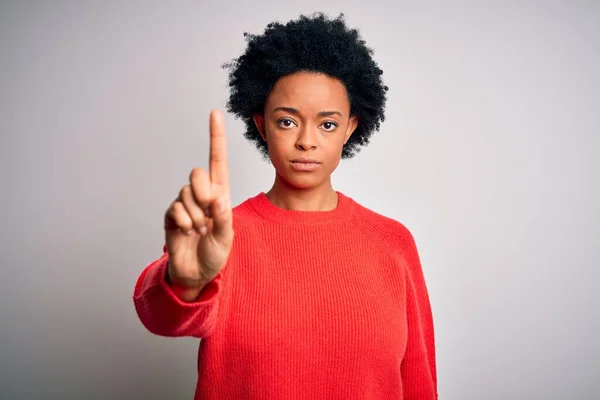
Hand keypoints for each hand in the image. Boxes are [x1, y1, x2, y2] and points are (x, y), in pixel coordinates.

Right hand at [164, 110, 233, 290]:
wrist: (196, 273)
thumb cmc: (215, 254)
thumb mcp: (226, 237)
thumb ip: (222, 217)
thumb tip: (216, 197)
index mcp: (220, 194)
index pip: (218, 160)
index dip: (216, 137)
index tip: (215, 113)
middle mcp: (201, 194)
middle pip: (197, 173)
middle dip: (203, 193)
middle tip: (208, 213)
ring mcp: (185, 204)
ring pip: (186, 194)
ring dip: (195, 216)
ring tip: (199, 230)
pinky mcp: (171, 215)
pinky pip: (175, 209)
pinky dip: (184, 222)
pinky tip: (187, 232)